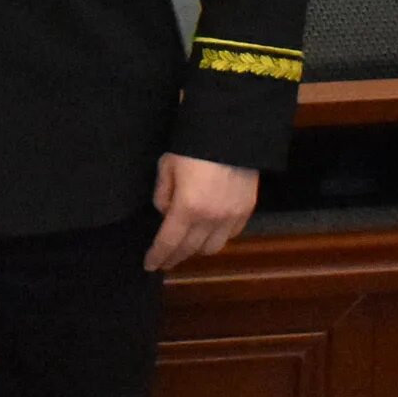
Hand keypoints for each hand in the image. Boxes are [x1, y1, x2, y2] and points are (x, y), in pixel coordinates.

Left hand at [145, 153, 258, 270]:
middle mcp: (211, 218)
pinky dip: (218, 237)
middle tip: (165, 260)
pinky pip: (231, 234)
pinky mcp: (247, 210)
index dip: (158, 256)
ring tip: (187, 246)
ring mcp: (232, 216)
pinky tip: (209, 231)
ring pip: (213, 247)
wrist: (231, 131)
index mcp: (187, 208)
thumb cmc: (192, 146)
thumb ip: (163, 194)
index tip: (149, 265)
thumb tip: (166, 214)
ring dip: (197, 249)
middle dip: (175, 257)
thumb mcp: (167, 166)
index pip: (169, 242)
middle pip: (190, 249)